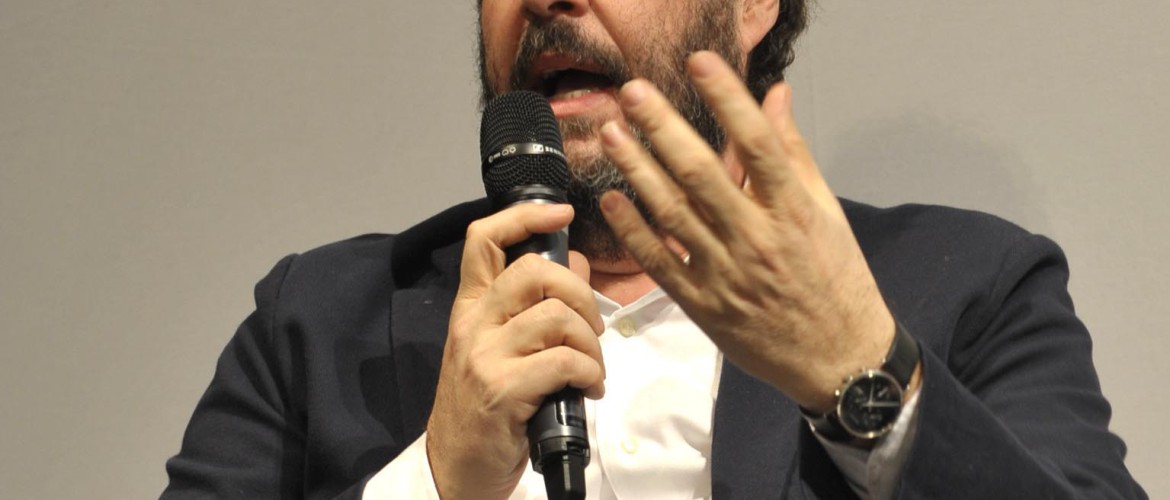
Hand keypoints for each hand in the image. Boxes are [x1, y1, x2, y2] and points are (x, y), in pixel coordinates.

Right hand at [426, 203, 604, 499]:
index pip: (483, 239)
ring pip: (557, 317)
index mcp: (470, 307)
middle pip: (535, 271)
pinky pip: (563, 361)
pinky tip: (588, 389)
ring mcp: (484, 356)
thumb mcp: (500, 348)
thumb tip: (575, 264)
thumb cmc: (485, 406)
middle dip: (581, 293)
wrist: (458, 466)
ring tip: (591, 367)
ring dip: (591, 343)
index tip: (561, 214)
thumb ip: (533, 306)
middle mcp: (473, 324)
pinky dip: (589, 373)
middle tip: (592, 327)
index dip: (524, 216)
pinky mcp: (502, 390)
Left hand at [597, 51, 898, 412]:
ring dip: (637, 170)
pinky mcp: (704, 306)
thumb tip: (775, 94)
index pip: (757, 145)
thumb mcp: (826, 213)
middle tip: (631, 92)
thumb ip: (794, 153)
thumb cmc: (836, 280)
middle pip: (702, 174)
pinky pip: (660, 263)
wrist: (839, 360)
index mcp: (794, 212)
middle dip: (663, 128)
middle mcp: (758, 239)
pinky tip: (610, 199)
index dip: (726, 99)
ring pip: (672, 214)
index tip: (699, 63)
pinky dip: (634, 231)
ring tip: (611, 134)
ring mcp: (726, 275)